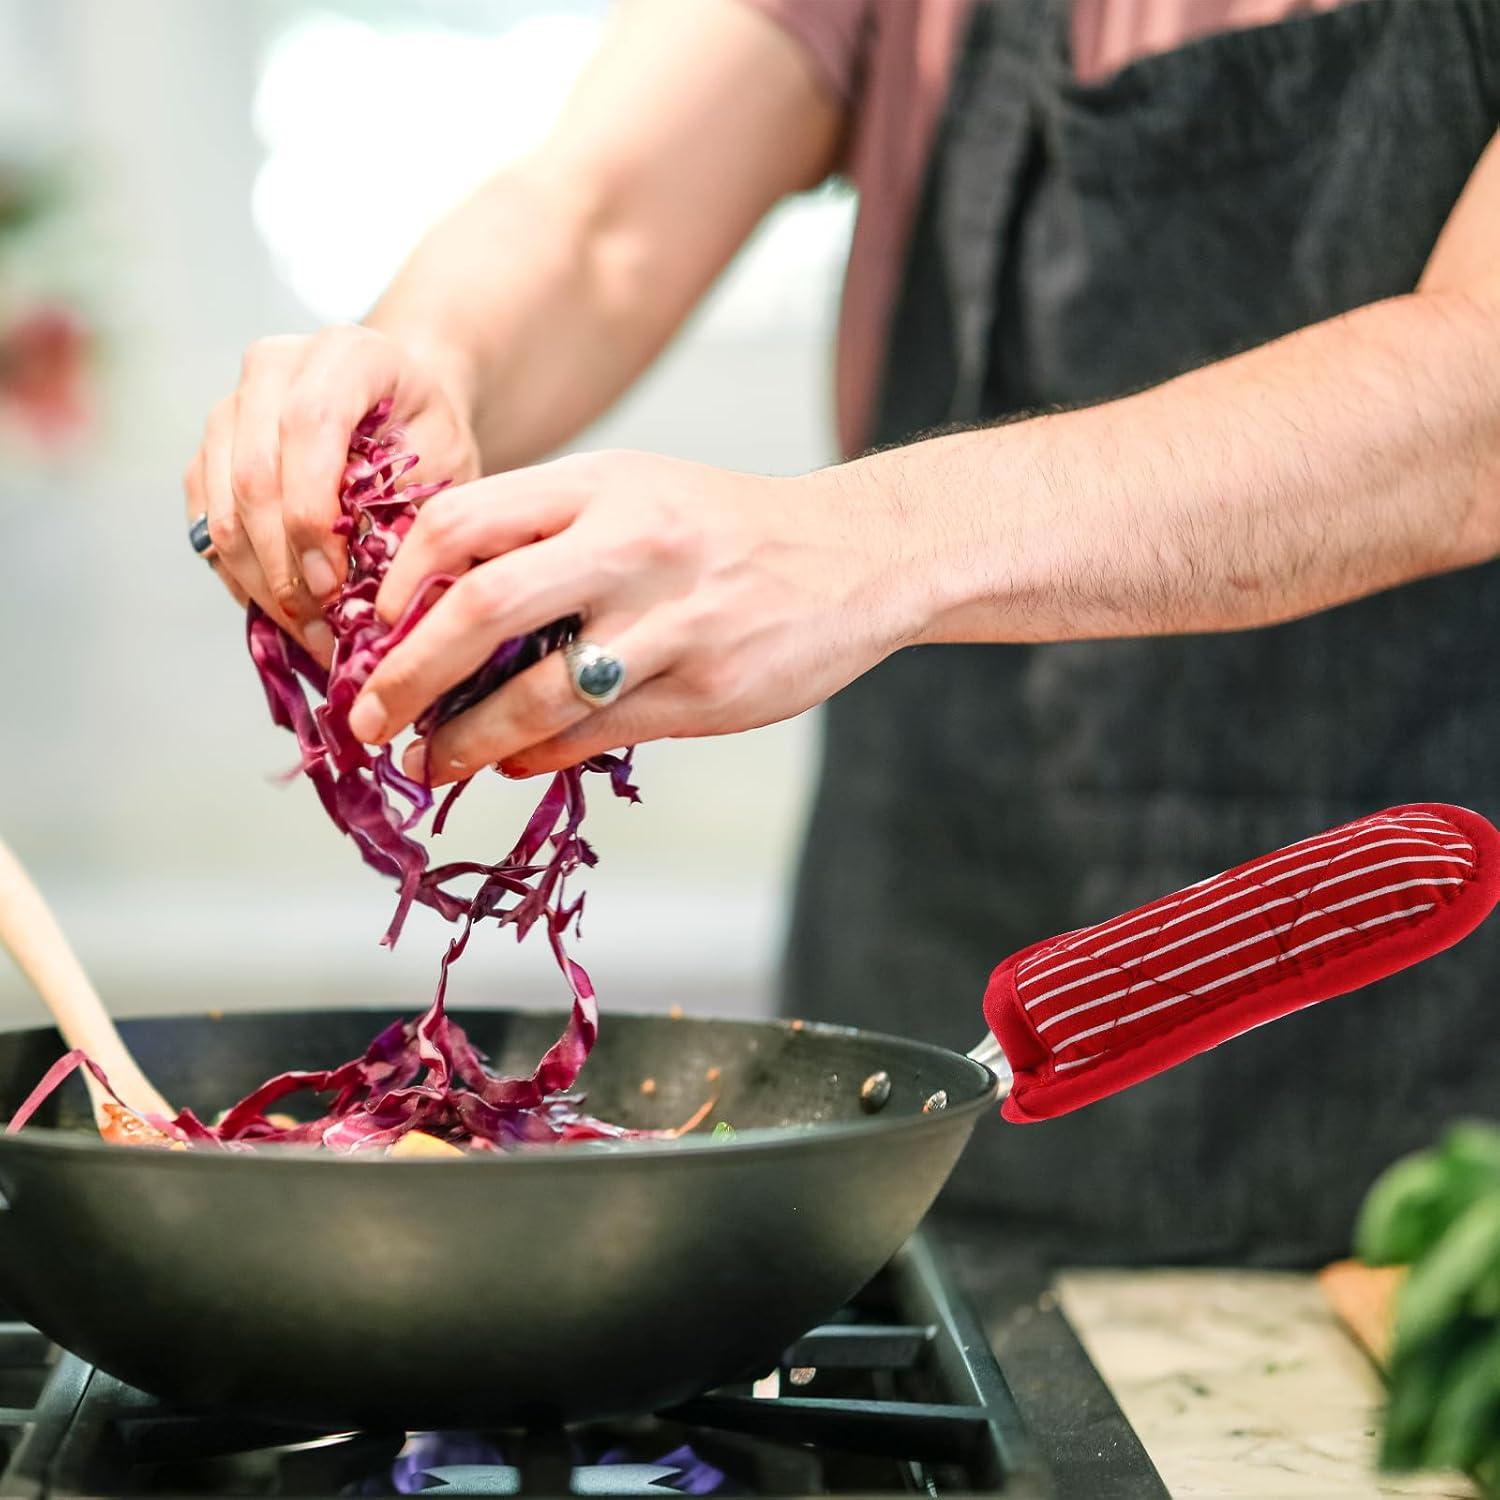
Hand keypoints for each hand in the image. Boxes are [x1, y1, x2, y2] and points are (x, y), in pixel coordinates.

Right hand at [182, 326, 478, 661]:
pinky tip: (281, 613)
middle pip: (253, 472)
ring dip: (261, 581)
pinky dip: (241, 576)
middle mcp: (273, 367)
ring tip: (308, 633)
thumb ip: (412, 507)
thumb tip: (373, 589)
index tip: (335, 582)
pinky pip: (206, 523)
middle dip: (284, 562)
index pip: (308, 425)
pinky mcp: (209, 451)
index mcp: (345, 353)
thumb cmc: (428, 435)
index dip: (312, 512)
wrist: (400, 407)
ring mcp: (231, 407)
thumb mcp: (447, 462)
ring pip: (222, 505)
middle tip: (320, 626)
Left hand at [343, 450, 929, 782]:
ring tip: (430, 762)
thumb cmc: (724, 529)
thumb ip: (545, 533)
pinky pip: (596, 733)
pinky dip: (537, 756)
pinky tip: (511, 764)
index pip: (461, 522)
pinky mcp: (704, 691)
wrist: (853, 558)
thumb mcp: (635, 493)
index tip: (369, 631)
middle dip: (403, 676)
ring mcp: (671, 623)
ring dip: (466, 740)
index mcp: (602, 485)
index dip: (396, 584)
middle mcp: (631, 546)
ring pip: (536, 695)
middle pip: (479, 609)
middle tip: (365, 719)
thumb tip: (440, 616)